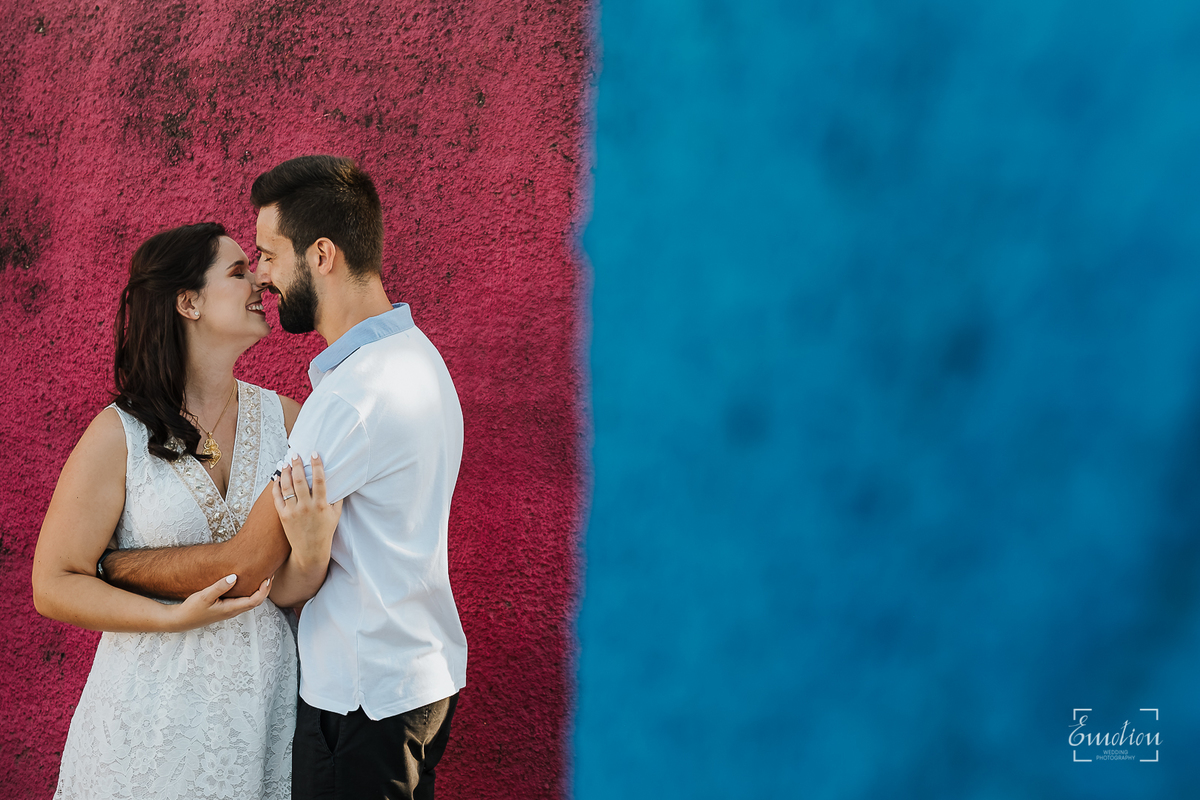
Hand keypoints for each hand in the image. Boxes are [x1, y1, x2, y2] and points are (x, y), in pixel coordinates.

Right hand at [171, 573, 270, 631]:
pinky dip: (250, 592)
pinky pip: (243, 601)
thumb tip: (235, 576)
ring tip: (262, 577)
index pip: (255, 600)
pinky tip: (247, 583)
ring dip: (259, 591)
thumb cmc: (191, 609)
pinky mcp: (225, 609)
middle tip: (270, 573)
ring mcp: (229, 611)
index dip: (264, 589)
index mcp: (231, 609)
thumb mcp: (204, 596)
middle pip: (256, 601)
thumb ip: (220, 586)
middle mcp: (233, 611)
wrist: (180, 621)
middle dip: (265, 589)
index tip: (267, 577)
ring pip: (250, 602)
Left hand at [272, 453, 342, 568]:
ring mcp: (294, 511)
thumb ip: (337, 498)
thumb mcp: (336, 514)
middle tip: (295, 454)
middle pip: (300, 480)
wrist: (310, 550)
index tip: (314, 453)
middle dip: (297, 464)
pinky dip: (276, 486)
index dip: (317, 465)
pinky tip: (277, 478)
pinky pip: (277, 498)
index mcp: (322, 504)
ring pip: (287, 487)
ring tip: (285, 463)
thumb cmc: (325, 531)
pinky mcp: (283, 516)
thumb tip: (338, 481)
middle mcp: (307, 507)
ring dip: (285, 472)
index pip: (320, 479)